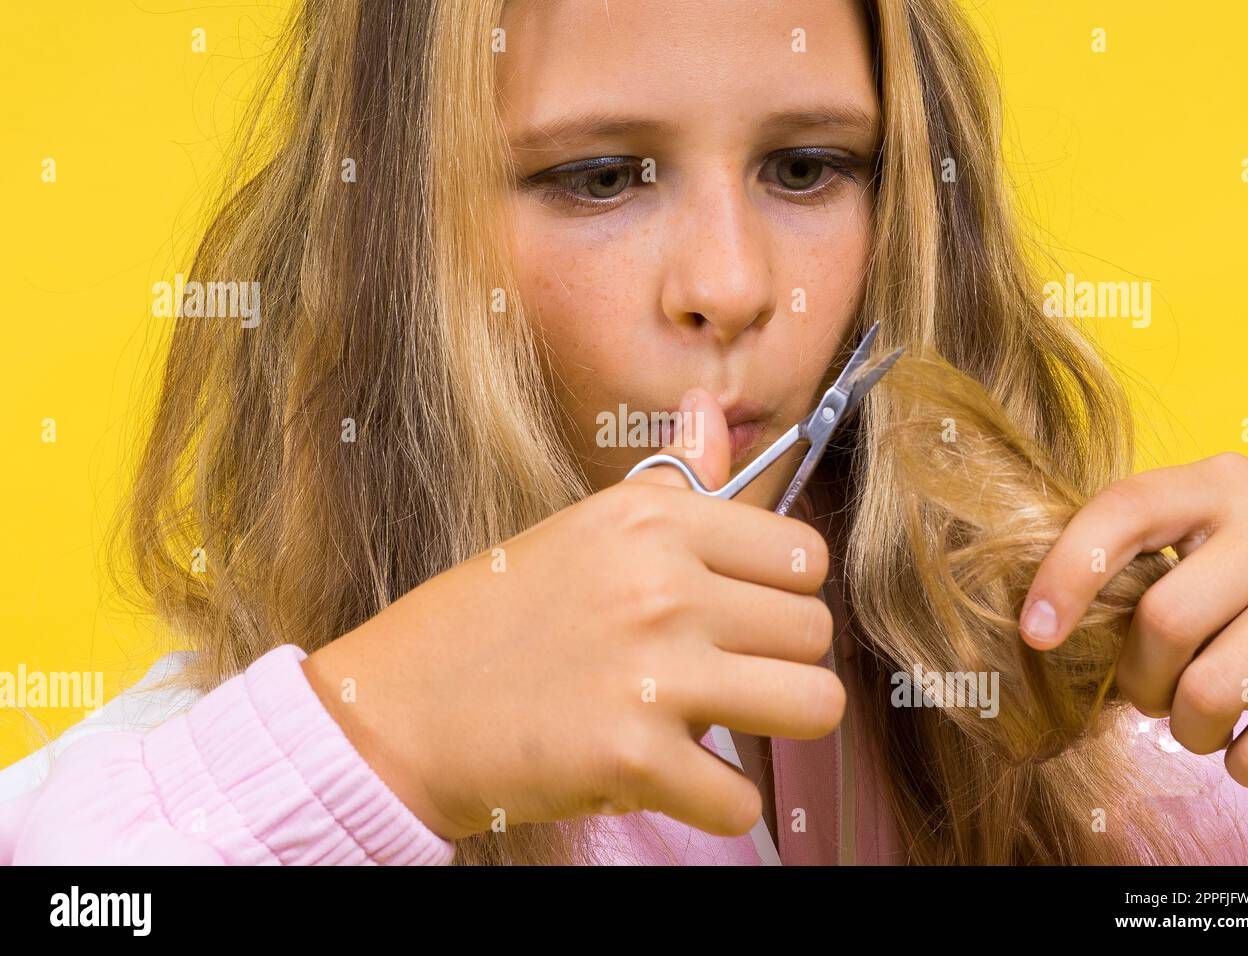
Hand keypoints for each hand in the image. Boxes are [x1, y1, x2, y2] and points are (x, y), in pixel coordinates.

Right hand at [303, 386, 842, 840]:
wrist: (396, 712)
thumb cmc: (490, 619)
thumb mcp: (580, 528)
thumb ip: (669, 482)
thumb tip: (710, 408)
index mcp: (652, 519)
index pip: (804, 554)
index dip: (783, 593)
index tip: (743, 614)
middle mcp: (661, 584)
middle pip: (815, 632)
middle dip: (779, 662)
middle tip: (720, 675)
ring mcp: (651, 671)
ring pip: (815, 708)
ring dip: (774, 727)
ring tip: (716, 724)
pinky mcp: (632, 757)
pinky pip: (743, 802)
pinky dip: (714, 805)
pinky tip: (669, 780)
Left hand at [1020, 451, 1247, 788]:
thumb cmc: (1237, 570)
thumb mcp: (1192, 536)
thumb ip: (1135, 561)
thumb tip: (1046, 631)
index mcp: (1215, 486)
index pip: (1126, 511)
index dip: (1068, 574)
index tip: (1036, 636)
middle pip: (1167, 619)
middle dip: (1141, 679)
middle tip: (1149, 694)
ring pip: (1216, 687)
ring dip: (1189, 727)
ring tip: (1196, 723)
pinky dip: (1247, 762)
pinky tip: (1241, 752)